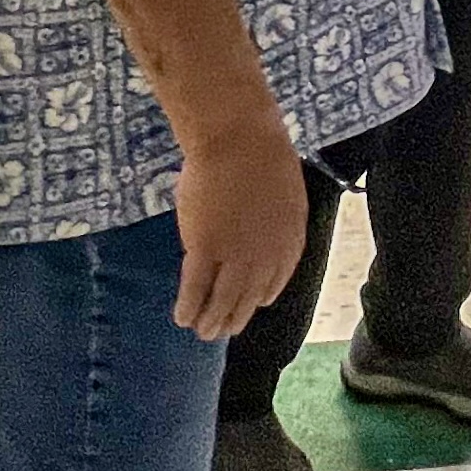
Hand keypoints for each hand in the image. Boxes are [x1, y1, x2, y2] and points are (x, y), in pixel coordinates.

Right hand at [171, 112, 306, 340]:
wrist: (240, 138)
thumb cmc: (260, 153)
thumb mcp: (283, 193)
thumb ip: (274, 221)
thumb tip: (259, 235)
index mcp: (289, 239)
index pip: (275, 281)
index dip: (260, 296)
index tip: (252, 304)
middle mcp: (265, 255)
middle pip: (248, 298)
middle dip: (234, 317)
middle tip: (221, 330)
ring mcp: (235, 255)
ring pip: (222, 301)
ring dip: (210, 320)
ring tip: (202, 332)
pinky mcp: (206, 249)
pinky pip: (195, 288)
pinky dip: (188, 306)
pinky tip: (182, 317)